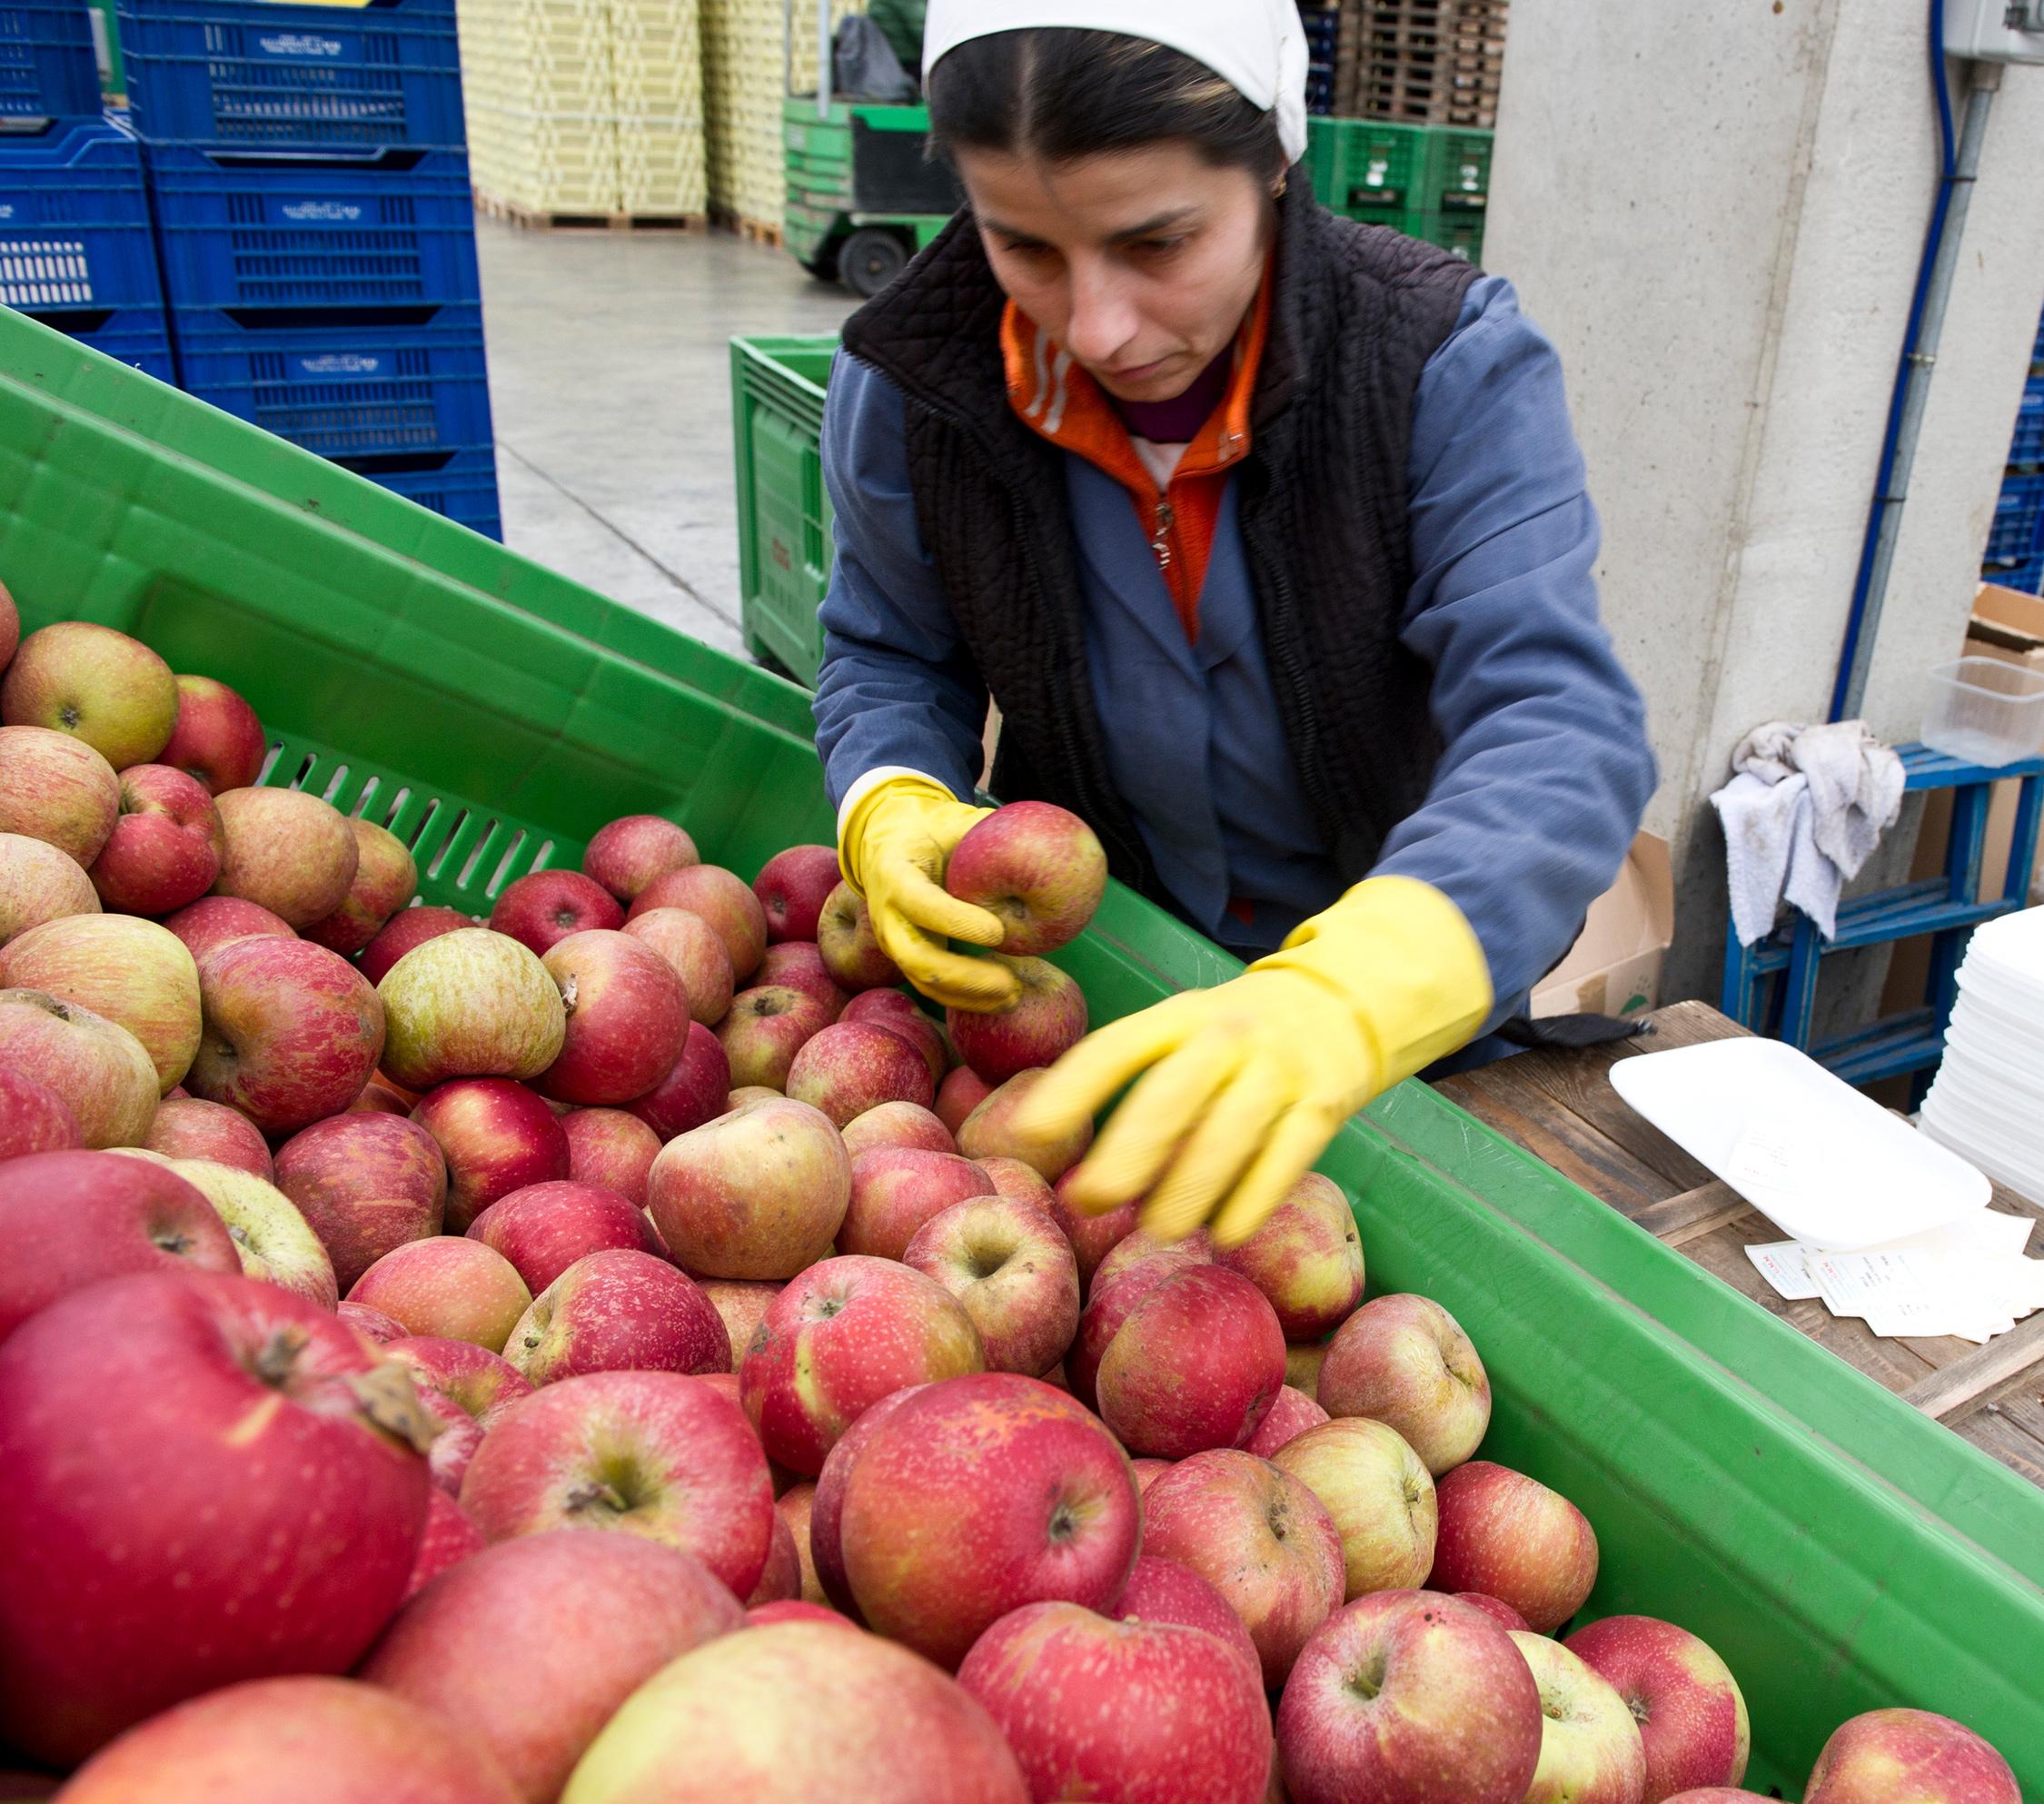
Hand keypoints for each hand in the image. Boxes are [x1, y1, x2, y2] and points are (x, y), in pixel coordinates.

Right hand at [839, 775, 1022, 1011]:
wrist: (889, 845)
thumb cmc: (930, 830)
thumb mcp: (952, 820)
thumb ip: (984, 830)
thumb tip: (1037, 839)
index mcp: (894, 873)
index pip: (920, 903)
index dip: (955, 921)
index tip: (997, 931)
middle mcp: (887, 914)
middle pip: (917, 958)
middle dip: (965, 976)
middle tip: (1010, 982)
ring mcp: (893, 941)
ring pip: (924, 981)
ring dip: (969, 996)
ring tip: (1014, 997)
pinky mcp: (907, 957)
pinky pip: (933, 987)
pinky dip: (967, 999)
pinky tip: (1002, 1000)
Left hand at [1013, 876, 1492, 1245]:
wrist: (1342, 1002)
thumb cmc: (1235, 1039)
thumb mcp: (1185, 1032)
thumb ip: (1141, 1086)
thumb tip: (1082, 1175)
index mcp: (1178, 1017)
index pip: (1116, 1048)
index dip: (1071, 1090)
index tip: (1028, 1133)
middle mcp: (1226, 1036)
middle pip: (1171, 1095)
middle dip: (1128, 1152)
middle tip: (1089, 1201)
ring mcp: (1279, 1069)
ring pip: (1228, 1134)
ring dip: (1187, 1188)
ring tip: (1155, 1230)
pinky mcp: (1324, 1103)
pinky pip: (1285, 1158)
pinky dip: (1253, 1200)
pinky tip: (1223, 1234)